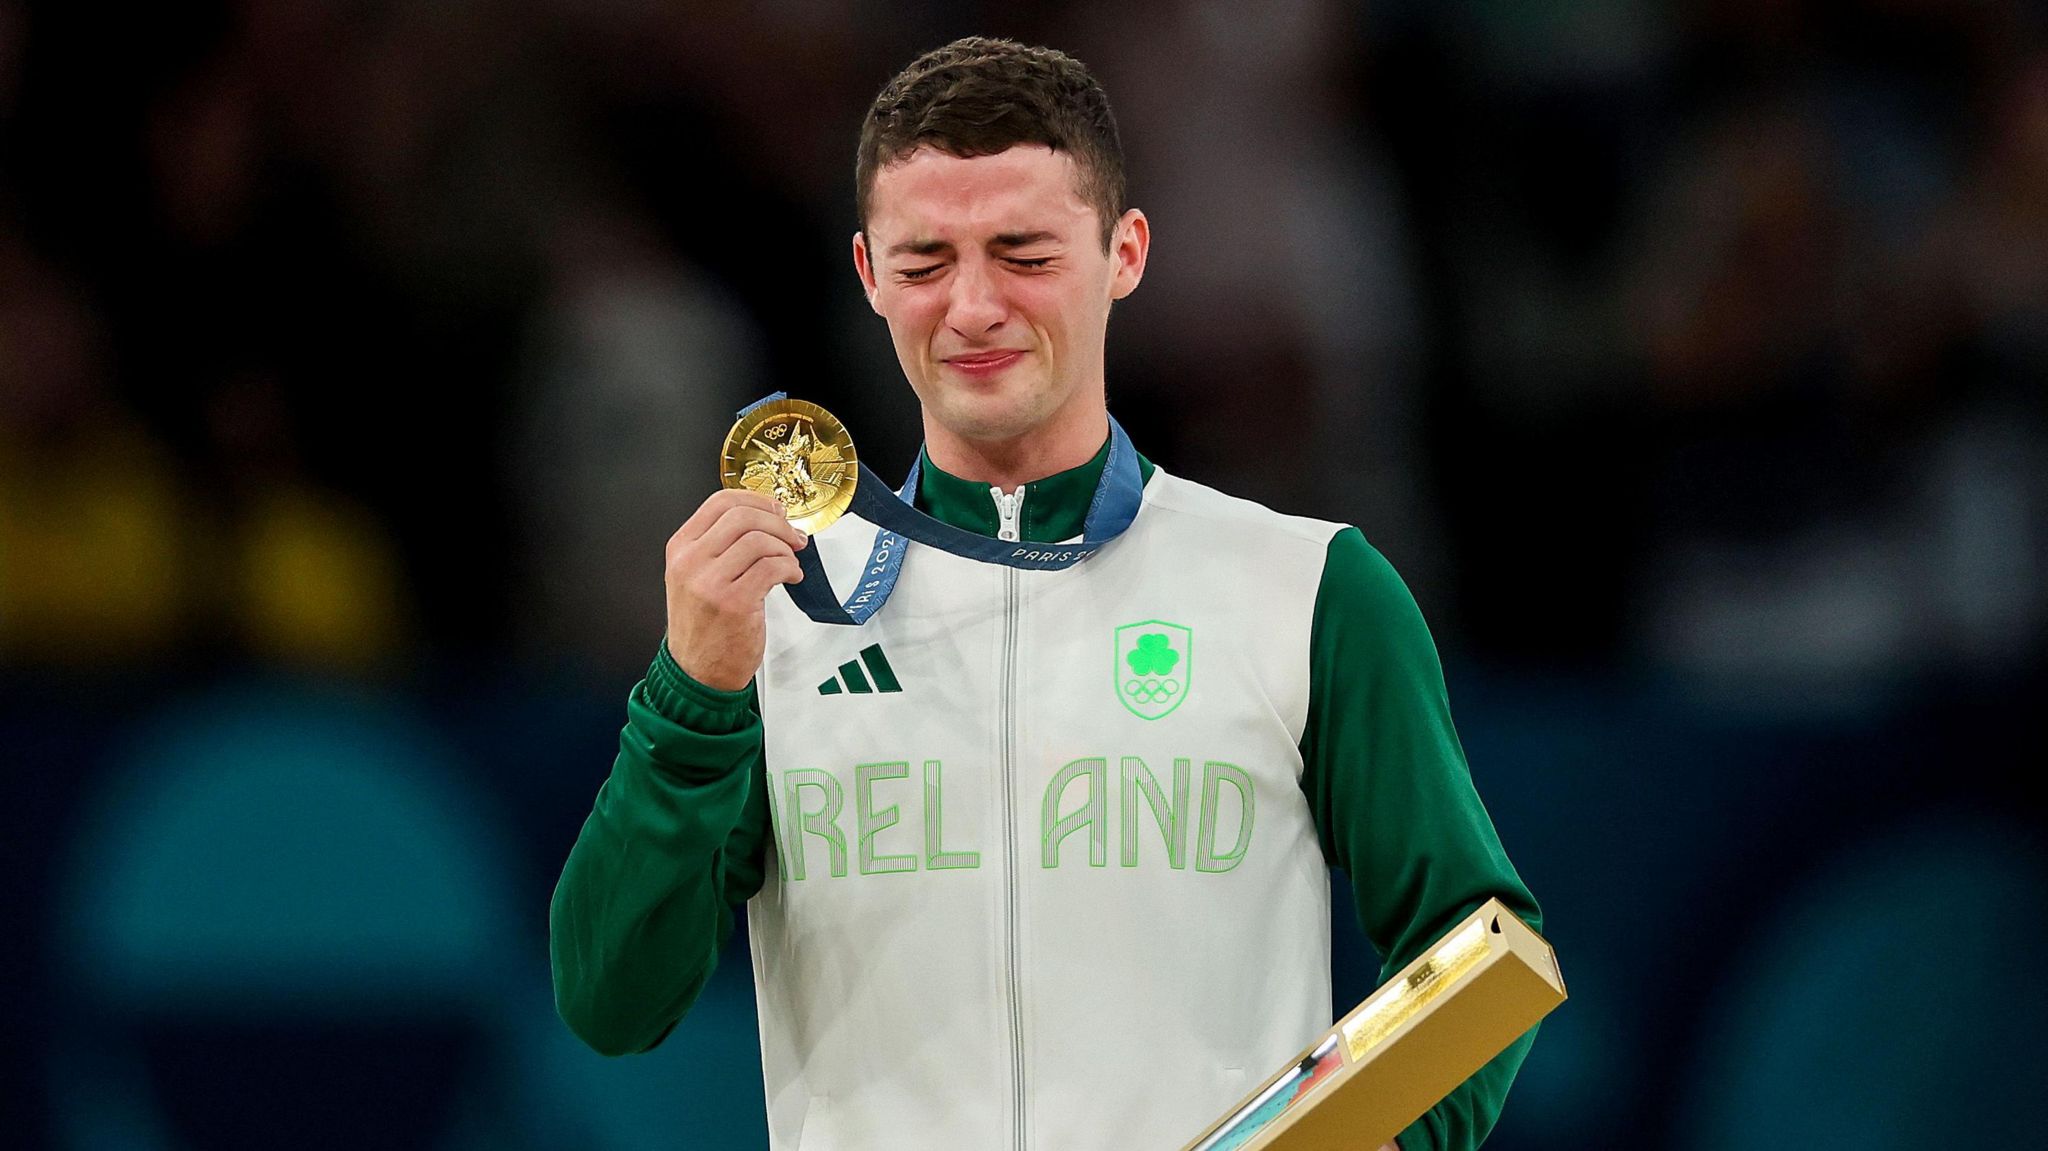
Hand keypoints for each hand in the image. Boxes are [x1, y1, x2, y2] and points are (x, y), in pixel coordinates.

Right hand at [664, 489, 806, 690]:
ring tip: (790, 563)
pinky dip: (789, 568)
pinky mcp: (734, 603)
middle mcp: (690, 562)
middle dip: (777, 522)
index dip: (757, 500)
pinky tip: (791, 578)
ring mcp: (710, 583)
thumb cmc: (703, 625)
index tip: (776, 510)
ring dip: (785, 549)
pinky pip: (772, 567)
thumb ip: (720, 545)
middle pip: (743, 516)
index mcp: (681, 549)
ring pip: (759, 540)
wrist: (697, 672)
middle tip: (793, 536)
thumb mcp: (695, 577)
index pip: (720, 502)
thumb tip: (766, 518)